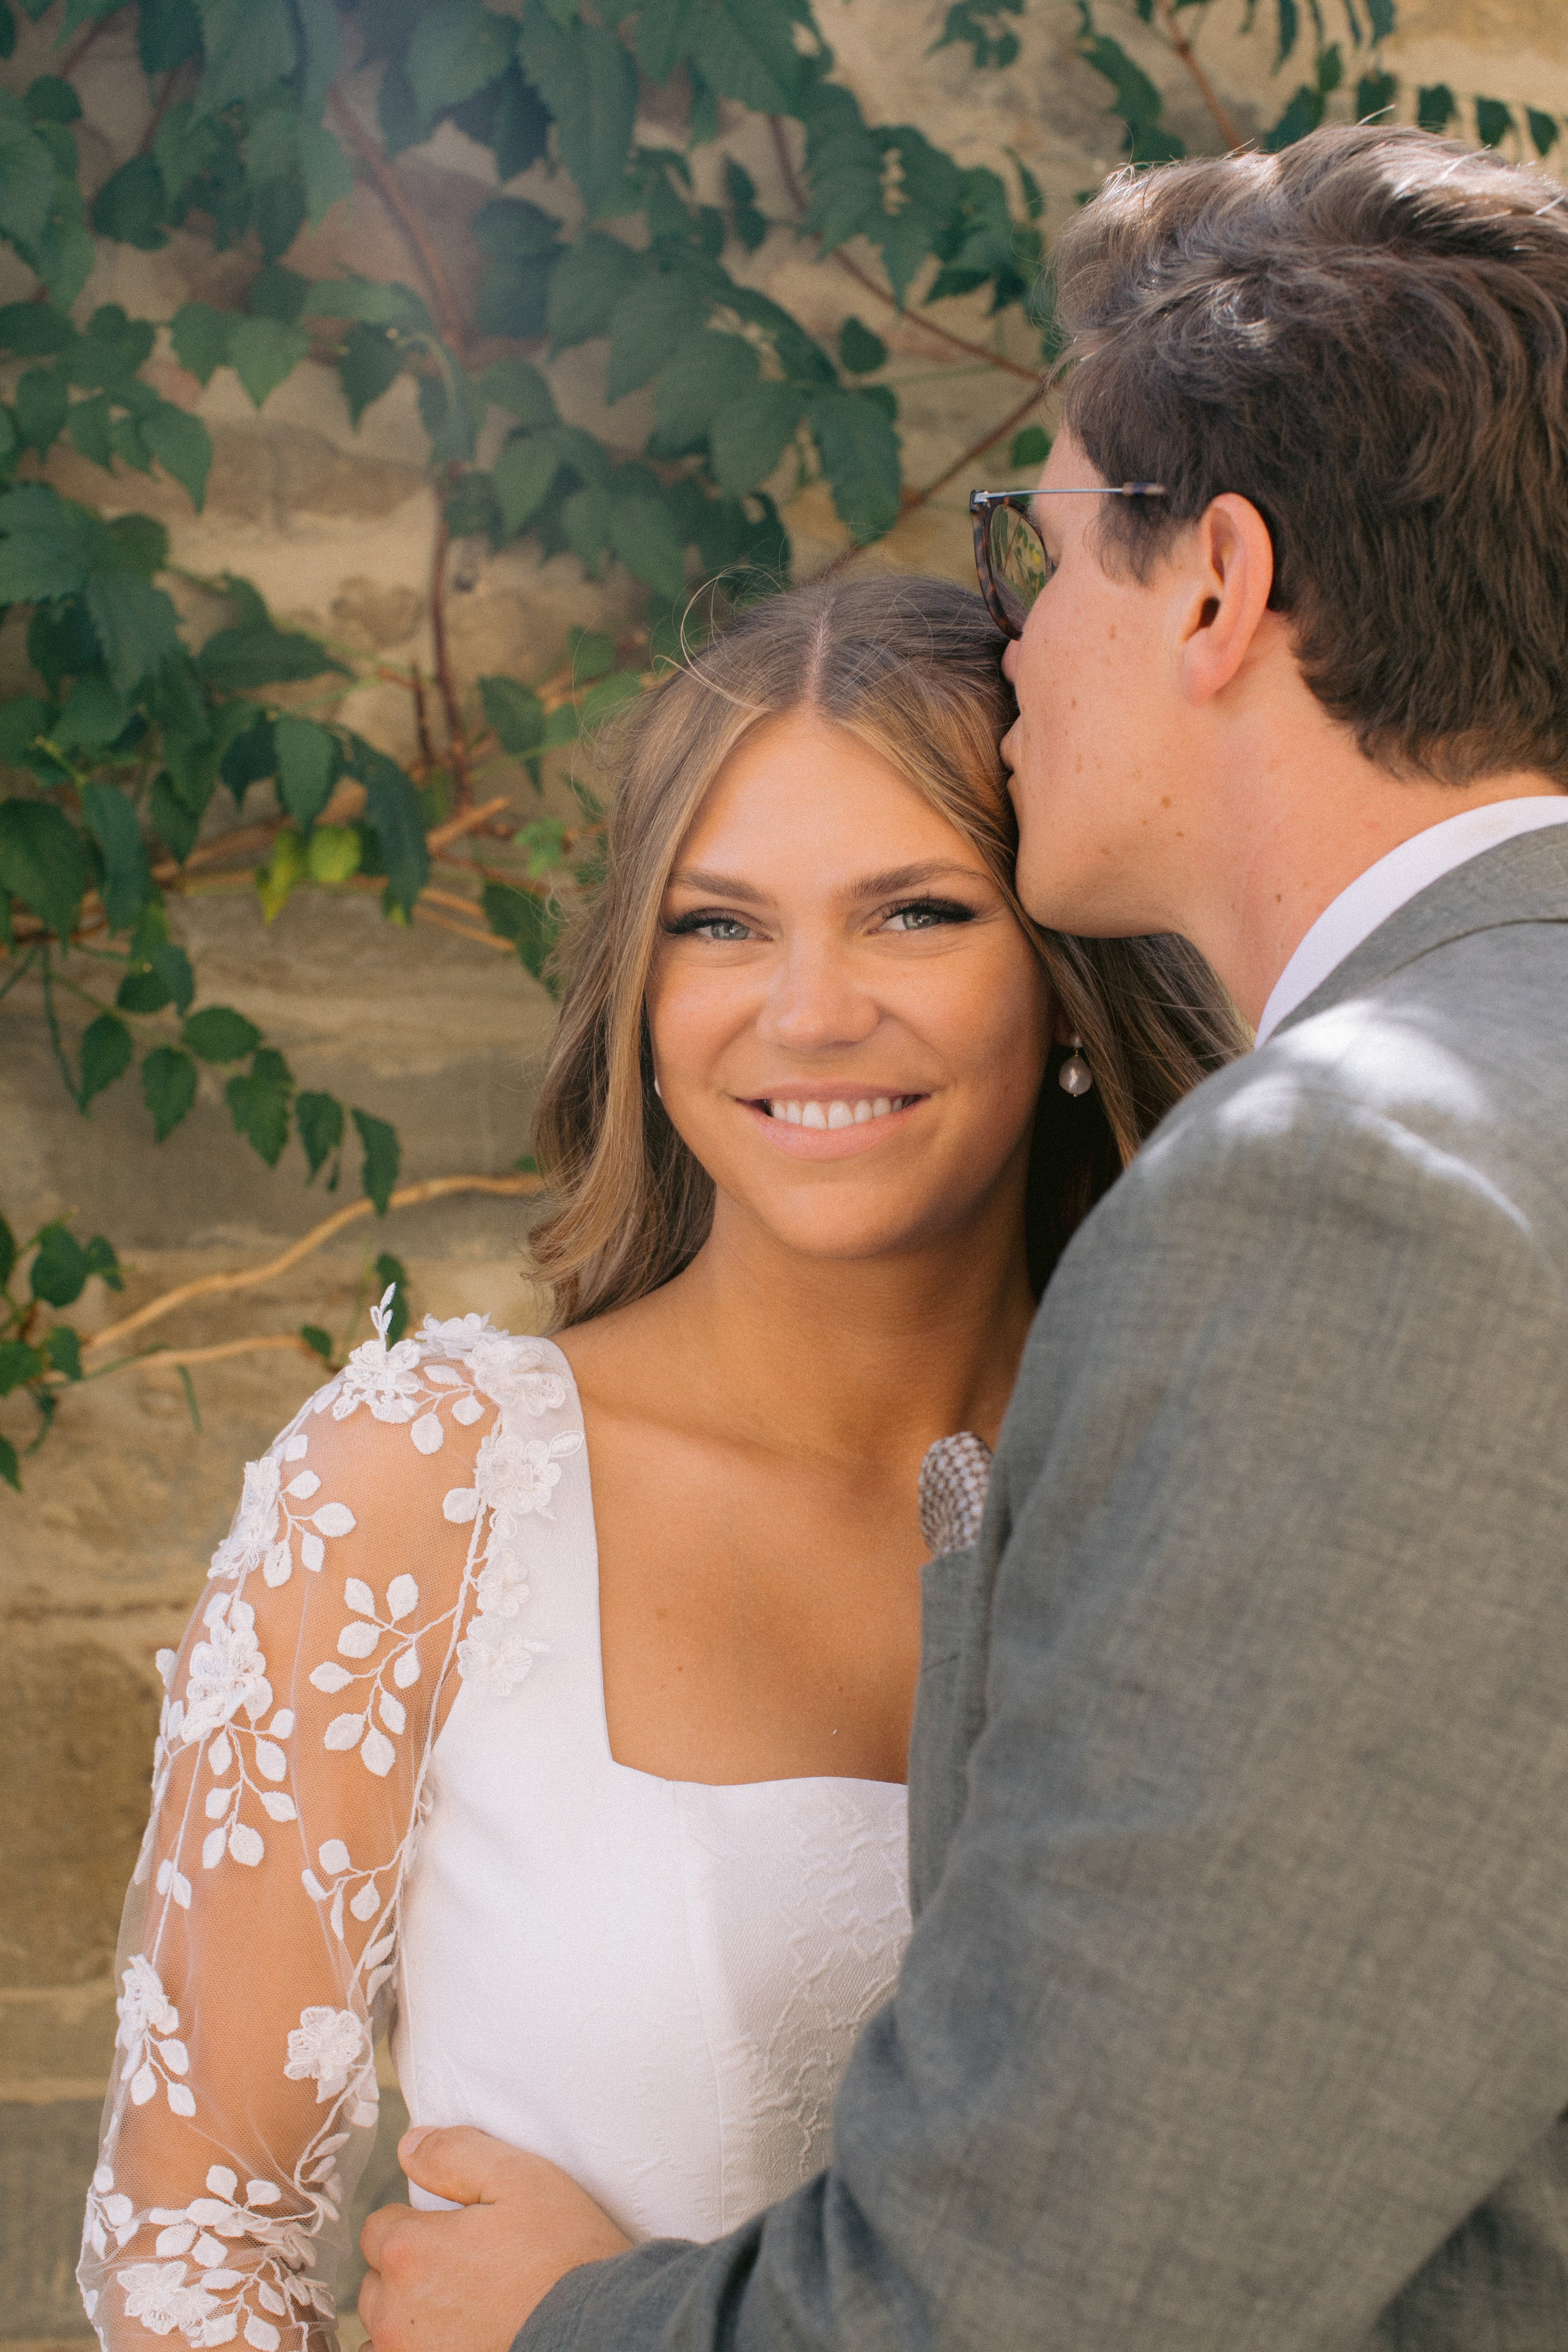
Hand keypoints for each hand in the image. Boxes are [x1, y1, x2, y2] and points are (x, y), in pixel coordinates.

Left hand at [358, 2124, 631, 2351]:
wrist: (600, 2329)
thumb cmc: (562, 2253)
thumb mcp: (518, 2177)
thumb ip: (453, 2153)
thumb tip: (409, 2146)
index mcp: (408, 2252)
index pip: (379, 2227)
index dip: (418, 2221)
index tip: (458, 2229)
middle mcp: (394, 2313)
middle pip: (377, 2281)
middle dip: (409, 2268)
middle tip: (466, 2265)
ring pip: (385, 2327)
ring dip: (409, 2315)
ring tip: (464, 2305)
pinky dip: (419, 2347)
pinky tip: (459, 2335)